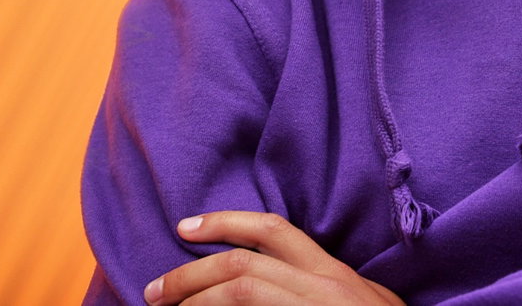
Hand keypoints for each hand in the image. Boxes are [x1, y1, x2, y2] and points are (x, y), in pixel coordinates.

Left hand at [143, 211, 403, 304]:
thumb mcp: (368, 303)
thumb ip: (330, 287)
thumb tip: (281, 280)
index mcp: (335, 276)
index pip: (275, 232)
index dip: (225, 223)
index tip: (185, 227)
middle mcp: (324, 290)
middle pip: (243, 267)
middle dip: (188, 275)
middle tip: (153, 290)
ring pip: (240, 294)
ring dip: (194, 301)